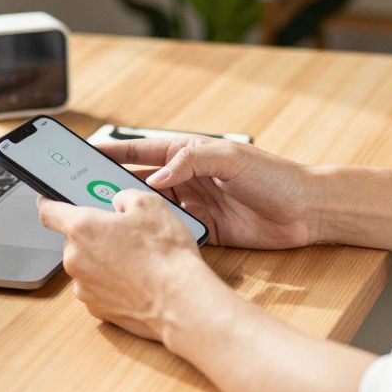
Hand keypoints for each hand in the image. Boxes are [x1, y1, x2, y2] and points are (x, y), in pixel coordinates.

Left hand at [36, 190, 215, 341]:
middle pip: (74, 240)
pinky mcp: (96, 308)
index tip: (48, 202)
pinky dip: (111, 283)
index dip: (48, 203)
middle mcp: (75, 259)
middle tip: (124, 234)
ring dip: (103, 260)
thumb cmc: (165, 254)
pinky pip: (97, 287)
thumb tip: (118, 203)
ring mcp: (83, 287)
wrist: (180, 301)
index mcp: (83, 227)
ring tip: (136, 260)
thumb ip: (123, 197)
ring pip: (87, 265)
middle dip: (95, 235)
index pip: (49, 211)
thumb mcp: (150, 204)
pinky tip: (136, 280)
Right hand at [98, 137, 316, 248]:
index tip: (85, 154)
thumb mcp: (230, 158)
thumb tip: (155, 179)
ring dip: (133, 213)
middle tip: (84, 192)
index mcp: (191, 153)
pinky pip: (174, 231)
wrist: (307, 210)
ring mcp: (196, 205)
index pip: (143, 151)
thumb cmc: (273, 176)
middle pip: (142, 181)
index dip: (114, 152)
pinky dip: (157, 235)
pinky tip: (140, 240)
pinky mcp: (206, 230)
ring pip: (154, 209)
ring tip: (106, 218)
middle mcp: (189, 178)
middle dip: (113, 185)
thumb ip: (190, 162)